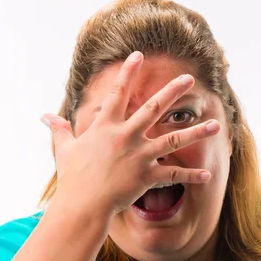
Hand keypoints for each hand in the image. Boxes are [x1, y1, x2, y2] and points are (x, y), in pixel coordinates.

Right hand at [40, 51, 219, 216]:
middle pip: (155, 107)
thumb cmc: (73, 177)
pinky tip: (207, 174)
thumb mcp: (64, 149)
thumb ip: (60, 130)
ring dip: (196, 131)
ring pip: (174, 139)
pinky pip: (174, 174)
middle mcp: (127, 135)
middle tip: (189, 78)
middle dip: (173, 90)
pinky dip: (191, 175)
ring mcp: (140, 155)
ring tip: (216, 124)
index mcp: (106, 126)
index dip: (128, 72)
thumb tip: (45, 117)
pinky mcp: (148, 176)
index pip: (118, 92)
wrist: (82, 204)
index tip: (139, 56)